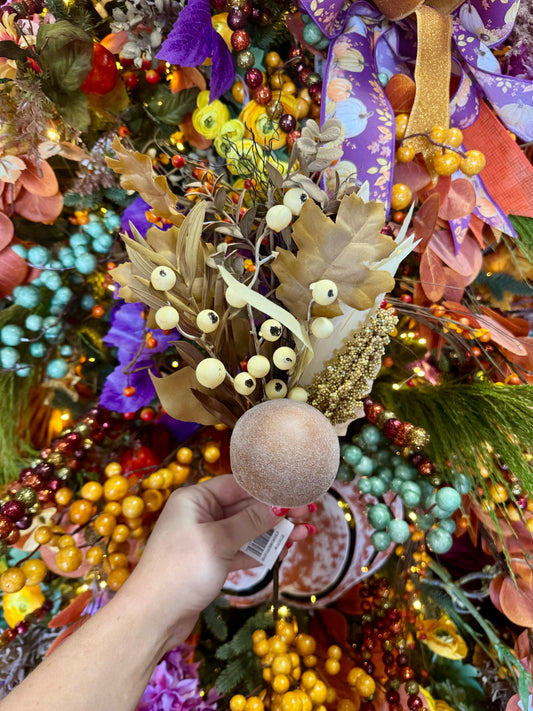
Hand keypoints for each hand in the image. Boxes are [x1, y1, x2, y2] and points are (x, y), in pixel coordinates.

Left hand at [118, 475, 309, 651]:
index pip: (239, 485)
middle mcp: (200, 514)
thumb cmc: (181, 570)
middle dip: (277, 511)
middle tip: (308, 513)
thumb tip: (280, 504)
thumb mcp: (218, 541)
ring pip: (247, 530)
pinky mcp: (211, 561)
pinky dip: (261, 550)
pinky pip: (241, 549)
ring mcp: (205, 539)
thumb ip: (251, 522)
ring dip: (274, 532)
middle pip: (245, 507)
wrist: (152, 617)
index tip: (297, 493)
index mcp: (195, 499)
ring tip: (306, 532)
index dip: (269, 489)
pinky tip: (284, 549)